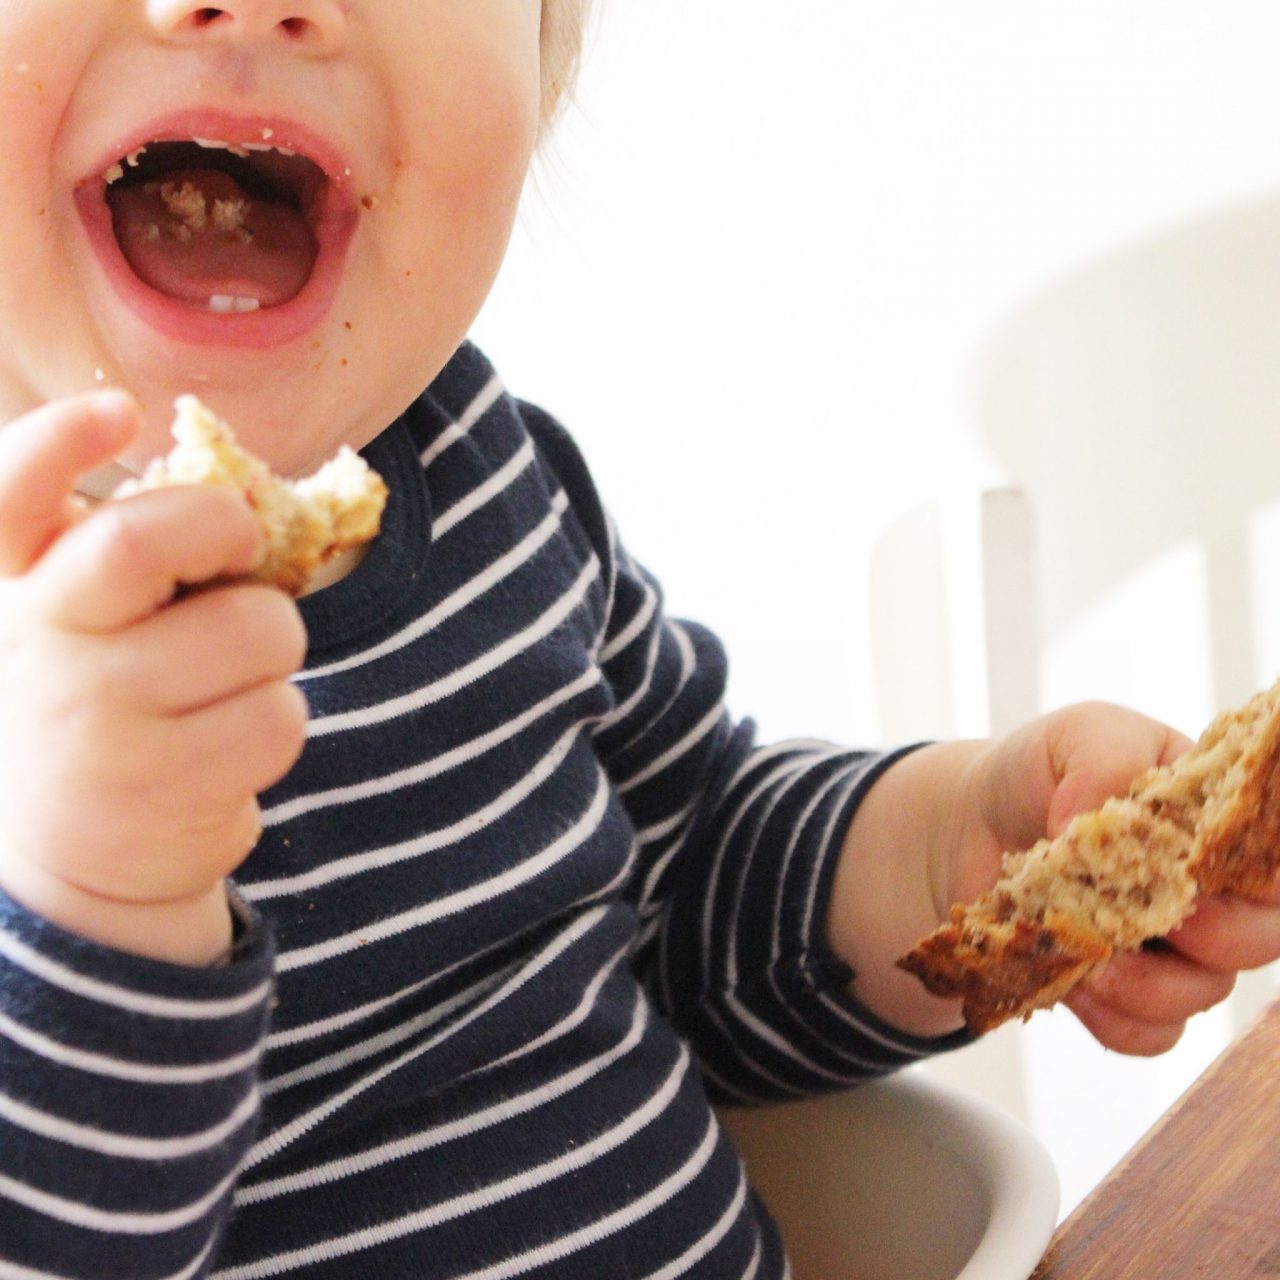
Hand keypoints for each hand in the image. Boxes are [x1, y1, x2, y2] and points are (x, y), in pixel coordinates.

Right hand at [0, 391, 307, 963]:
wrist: (75, 864)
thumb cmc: (102, 707)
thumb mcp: (82, 628)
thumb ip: (126, 561)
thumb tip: (242, 497)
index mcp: (13, 591)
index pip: (6, 497)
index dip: (55, 443)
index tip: (119, 412)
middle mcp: (37, 648)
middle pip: (140, 540)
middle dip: (224, 525)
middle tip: (240, 545)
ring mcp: (94, 721)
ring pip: (258, 630)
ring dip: (274, 646)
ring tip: (227, 682)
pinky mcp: (164, 784)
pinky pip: (280, 714)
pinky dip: (278, 722)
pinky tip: (225, 748)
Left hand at [965, 704, 1279, 1054]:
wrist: (973, 823)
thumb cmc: (1044, 771)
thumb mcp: (1078, 736)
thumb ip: (1106, 760)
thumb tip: (1101, 821)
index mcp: (1218, 822)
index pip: (1274, 859)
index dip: (1260, 876)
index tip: (1207, 867)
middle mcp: (1210, 891)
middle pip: (1261, 937)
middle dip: (1219, 933)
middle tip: (1162, 914)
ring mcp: (1171, 950)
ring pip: (1204, 993)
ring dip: (1150, 982)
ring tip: (1093, 950)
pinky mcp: (1123, 995)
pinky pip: (1148, 1033)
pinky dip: (1113, 1016)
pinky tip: (1073, 983)